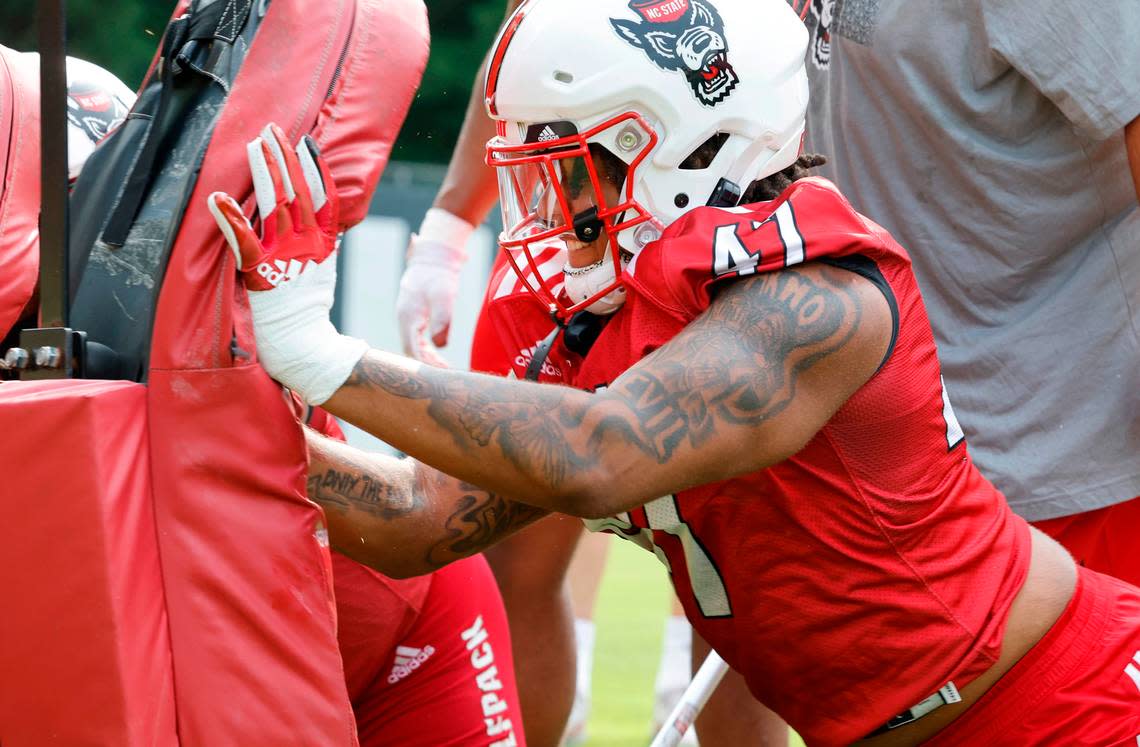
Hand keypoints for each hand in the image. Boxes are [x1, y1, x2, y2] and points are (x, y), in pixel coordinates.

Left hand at [208, 123, 367, 404]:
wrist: (306, 347)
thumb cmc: (309, 312)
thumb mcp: (323, 271)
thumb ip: (321, 243)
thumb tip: (323, 220)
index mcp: (323, 244)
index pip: (323, 197)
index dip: (315, 168)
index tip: (306, 142)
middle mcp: (307, 245)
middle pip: (296, 192)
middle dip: (284, 158)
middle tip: (272, 129)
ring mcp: (286, 257)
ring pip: (274, 204)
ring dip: (264, 171)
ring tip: (256, 145)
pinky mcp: (262, 273)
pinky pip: (243, 240)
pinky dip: (230, 218)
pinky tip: (216, 197)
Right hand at [395, 208, 471, 366]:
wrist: (433, 258)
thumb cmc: (440, 276)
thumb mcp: (445, 297)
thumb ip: (443, 320)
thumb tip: (441, 345)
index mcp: (409, 316)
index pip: (411, 350)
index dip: (423, 366)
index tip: (438, 377)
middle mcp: (404, 319)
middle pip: (410, 352)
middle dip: (425, 367)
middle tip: (445, 379)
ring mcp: (407, 318)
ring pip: (412, 347)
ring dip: (426, 360)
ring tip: (443, 372)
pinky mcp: (413, 317)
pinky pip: (416, 340)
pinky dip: (425, 351)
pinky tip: (437, 358)